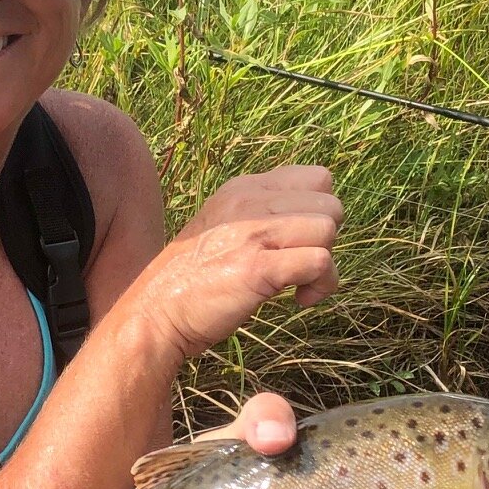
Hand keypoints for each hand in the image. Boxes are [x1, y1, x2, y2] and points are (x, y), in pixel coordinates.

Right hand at [128, 166, 343, 360]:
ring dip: (325, 267)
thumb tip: (315, 221)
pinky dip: (320, 286)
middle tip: (299, 266)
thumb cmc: (194, 278)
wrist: (157, 311)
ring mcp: (254, 233)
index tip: (300, 241)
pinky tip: (299, 300)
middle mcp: (250, 202)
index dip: (319, 212)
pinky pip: (320, 263)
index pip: (319, 177)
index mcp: (244, 188)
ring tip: (299, 286)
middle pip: (331, 206)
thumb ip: (262, 214)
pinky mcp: (259, 268)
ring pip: (329, 231)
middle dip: (325, 241)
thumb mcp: (224, 225)